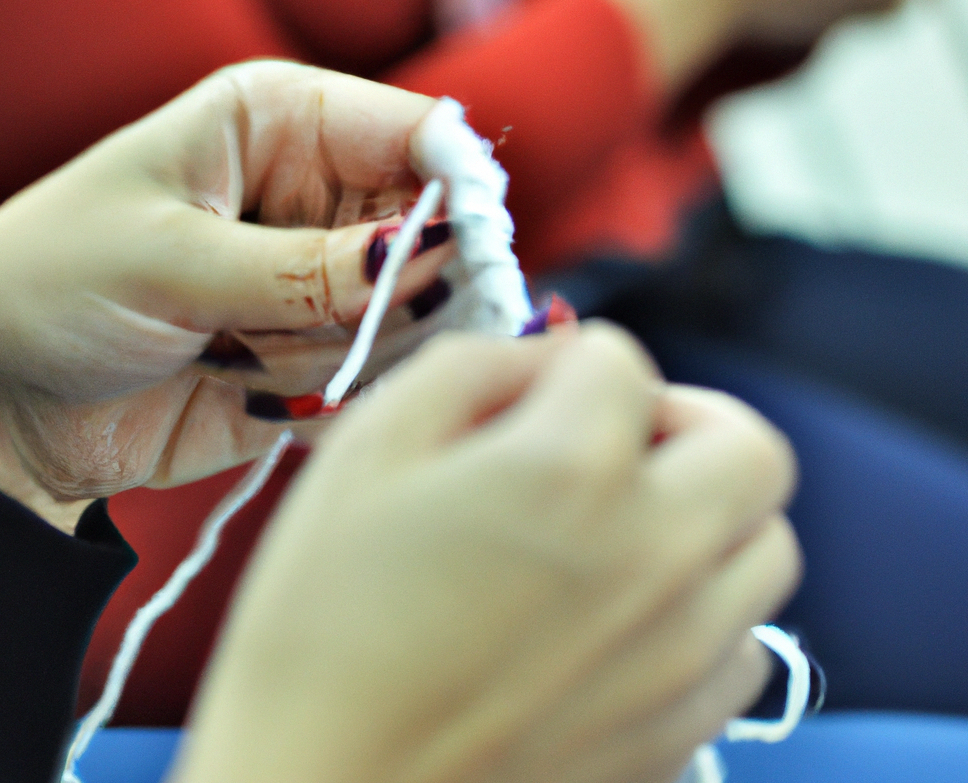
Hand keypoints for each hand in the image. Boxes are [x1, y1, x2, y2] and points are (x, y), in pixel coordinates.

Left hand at [0, 61, 454, 531]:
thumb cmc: (50, 284)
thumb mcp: (171, 260)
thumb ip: (309, 266)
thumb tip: (437, 252)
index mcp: (280, 126)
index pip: (414, 134)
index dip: (456, 184)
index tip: (469, 246)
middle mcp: (316, 199)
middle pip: (432, 230)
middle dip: (405, 286)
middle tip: (338, 322)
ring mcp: (321, 281)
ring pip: (412, 314)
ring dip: (346, 349)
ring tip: (244, 353)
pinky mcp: (316, 355)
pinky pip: (375, 377)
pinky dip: (332, 397)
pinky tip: (251, 391)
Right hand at [174, 324, 800, 782]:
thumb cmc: (326, 620)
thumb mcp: (370, 446)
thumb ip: (471, 367)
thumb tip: (544, 359)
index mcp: (572, 469)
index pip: (623, 361)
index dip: (566, 365)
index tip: (525, 400)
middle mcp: (657, 554)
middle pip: (748, 446)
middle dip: (683, 420)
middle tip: (613, 442)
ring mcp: (682, 654)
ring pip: (767, 546)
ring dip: (707, 512)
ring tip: (624, 528)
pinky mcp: (678, 733)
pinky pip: (745, 647)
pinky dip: (704, 611)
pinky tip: (625, 617)